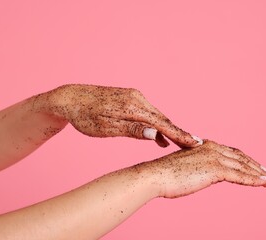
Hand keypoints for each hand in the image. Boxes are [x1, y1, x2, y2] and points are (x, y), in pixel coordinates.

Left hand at [41, 84, 201, 147]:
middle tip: (195, 145)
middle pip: (163, 118)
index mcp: (133, 106)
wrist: (70, 98)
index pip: (162, 123)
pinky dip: (156, 124)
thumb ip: (133, 130)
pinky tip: (159, 136)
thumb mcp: (106, 128)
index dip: (179, 134)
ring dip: (168, 129)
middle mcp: (137, 98)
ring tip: (180, 143)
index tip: (195, 142)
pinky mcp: (130, 98)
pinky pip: (148, 113)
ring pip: (156, 116)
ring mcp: (134, 96)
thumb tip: (156, 134)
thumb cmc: (85, 116)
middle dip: (178, 132)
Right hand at [135, 140, 265, 197]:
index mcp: (205, 146)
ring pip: (243, 166)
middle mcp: (212, 148)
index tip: (255, 167)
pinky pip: (240, 176)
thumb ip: (198, 168)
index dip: (245, 160)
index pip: (231, 153)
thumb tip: (204, 174)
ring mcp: (214, 157)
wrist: (154, 175)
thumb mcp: (185, 167)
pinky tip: (265, 183)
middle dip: (256, 166)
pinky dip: (254, 180)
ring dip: (260, 174)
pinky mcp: (215, 169)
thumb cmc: (164, 174)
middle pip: (241, 157)